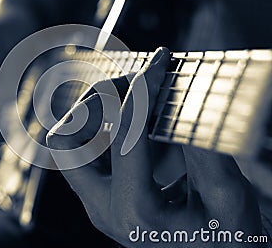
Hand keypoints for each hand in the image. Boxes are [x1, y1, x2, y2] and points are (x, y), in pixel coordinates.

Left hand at [47, 47, 263, 246]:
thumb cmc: (227, 239)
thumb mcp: (227, 197)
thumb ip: (203, 149)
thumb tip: (180, 98)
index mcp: (134, 213)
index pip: (125, 134)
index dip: (143, 89)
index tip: (160, 63)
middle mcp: (104, 208)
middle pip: (65, 141)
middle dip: (94, 103)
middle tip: (133, 86)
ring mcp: (98, 201)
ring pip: (68, 145)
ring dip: (94, 113)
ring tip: (135, 96)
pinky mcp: (103, 194)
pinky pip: (86, 151)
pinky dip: (105, 125)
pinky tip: (141, 118)